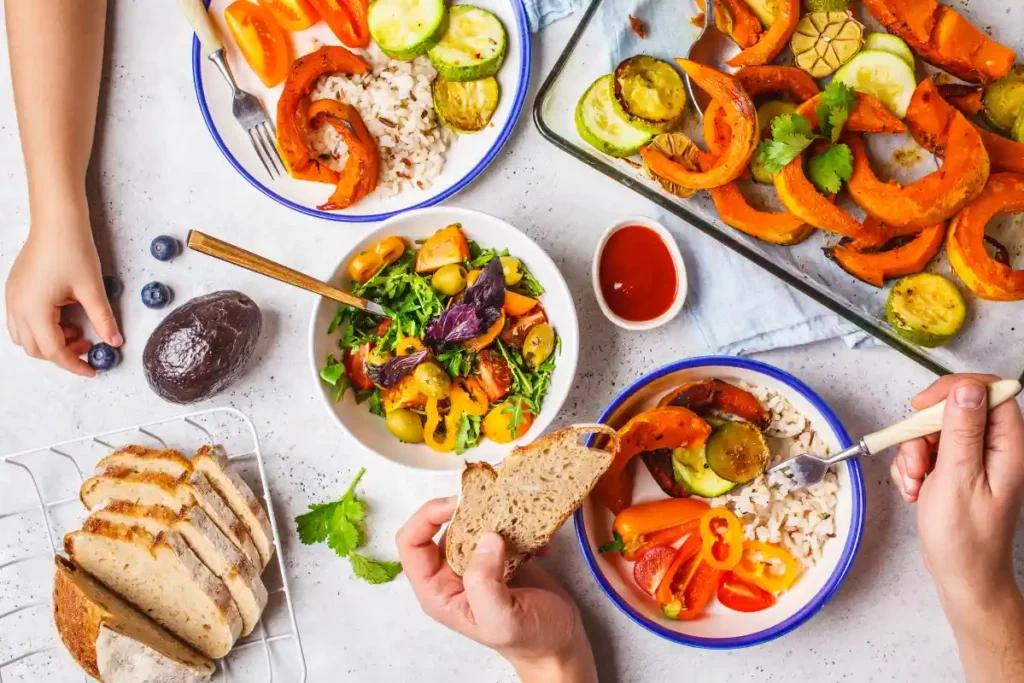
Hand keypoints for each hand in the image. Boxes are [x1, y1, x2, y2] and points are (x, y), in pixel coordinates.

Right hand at [6, 200, 120, 376]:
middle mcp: (16, 307)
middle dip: (62, 353)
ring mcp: (12, 298)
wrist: (56, 220)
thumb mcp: (92, 288)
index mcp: (34, 309)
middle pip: (36, 348)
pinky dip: (42, 327)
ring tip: (78, 329)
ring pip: (25, 336)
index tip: (93, 370)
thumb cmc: (73, 249)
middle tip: (88, 345)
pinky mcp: (14, 290)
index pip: (53, 350)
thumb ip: (103, 319)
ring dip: (50, 341)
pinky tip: (64, 316)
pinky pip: (22, 320)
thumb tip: (115, 342)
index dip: (74, 364)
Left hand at [396, 498, 596, 682]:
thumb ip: (485, 582)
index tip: (458, 504)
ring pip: (471, 522)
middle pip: (441, 526)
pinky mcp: (500, 555)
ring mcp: (476, 562)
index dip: (427, 517)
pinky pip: (499, 527)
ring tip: (517, 514)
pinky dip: (518, 525)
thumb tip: (486, 537)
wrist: (560, 645)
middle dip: (466, 509)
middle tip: (493, 500)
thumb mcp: (501, 619)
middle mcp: (451, 574)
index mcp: (438, 591)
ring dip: (493, 513)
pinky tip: (537, 539)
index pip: (411, 543)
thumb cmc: (530, 640)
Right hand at [890, 373, 1023, 608]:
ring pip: (936, 431)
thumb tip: (967, 390)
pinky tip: (915, 490)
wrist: (961, 577)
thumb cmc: (965, 540)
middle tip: (917, 459)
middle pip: (955, 411)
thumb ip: (962, 431)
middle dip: (924, 431)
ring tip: (915, 483)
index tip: (924, 406)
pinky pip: (928, 451)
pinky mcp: (956, 471)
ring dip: (914, 453)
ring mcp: (975, 461)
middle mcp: (995, 450)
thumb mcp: (957, 479)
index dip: (955, 390)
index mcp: (1008, 448)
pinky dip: (913, 467)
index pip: (989, 392)